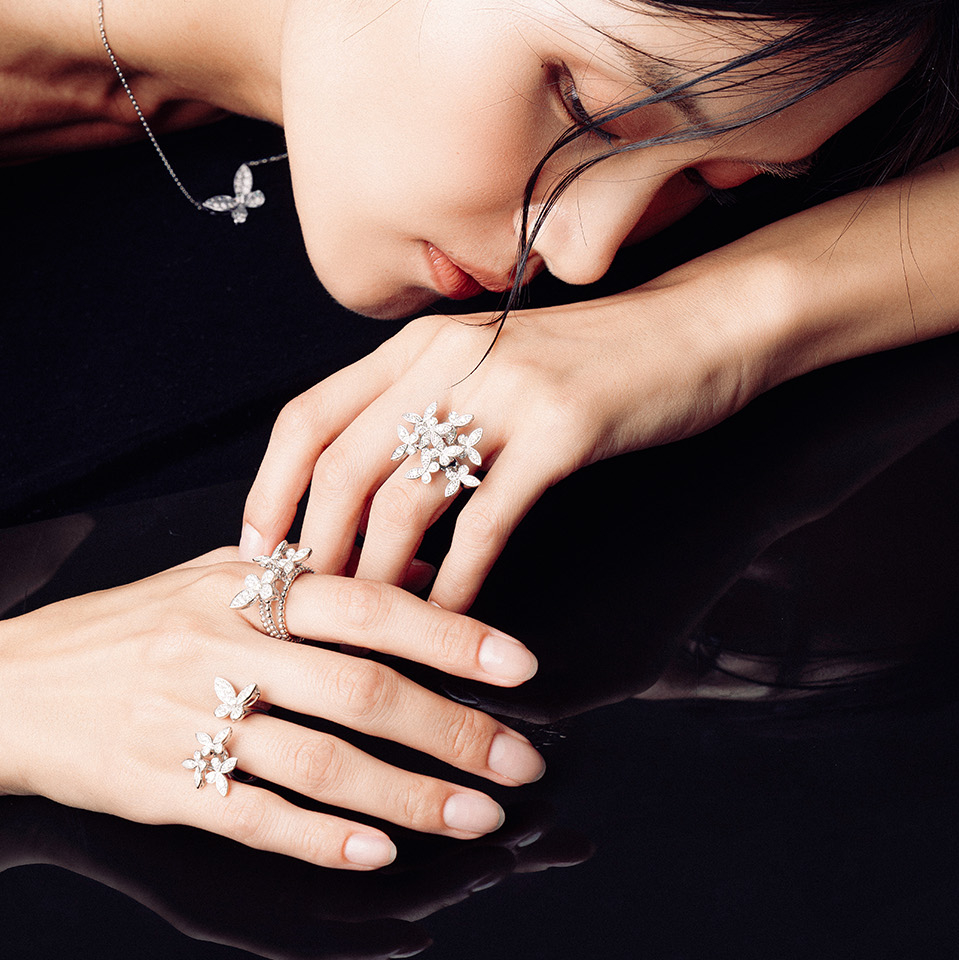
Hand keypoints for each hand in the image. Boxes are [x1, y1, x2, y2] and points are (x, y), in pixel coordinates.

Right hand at [0, 550, 541, 866]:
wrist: (16, 688)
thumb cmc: (125, 635)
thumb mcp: (211, 581)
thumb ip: (312, 578)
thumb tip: (424, 573)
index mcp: (243, 589)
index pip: (367, 604)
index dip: (450, 636)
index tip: (520, 666)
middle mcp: (222, 647)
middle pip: (361, 690)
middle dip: (454, 731)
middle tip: (521, 764)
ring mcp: (192, 719)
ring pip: (322, 763)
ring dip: (410, 797)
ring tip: (475, 820)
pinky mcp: (167, 785)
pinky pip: (259, 816)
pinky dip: (324, 838)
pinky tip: (378, 854)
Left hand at [240, 279, 741, 613]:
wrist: (702, 325)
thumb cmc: (597, 365)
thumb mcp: (492, 373)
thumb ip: (427, 419)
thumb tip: (370, 512)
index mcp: (417, 345)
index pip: (307, 417)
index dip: (269, 493)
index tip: (256, 558)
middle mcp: (447, 356)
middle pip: (342, 466)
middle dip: (315, 553)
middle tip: (305, 620)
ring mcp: (504, 389)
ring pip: (405, 497)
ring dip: (380, 579)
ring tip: (374, 634)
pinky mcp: (560, 428)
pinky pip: (487, 521)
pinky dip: (458, 582)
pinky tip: (451, 623)